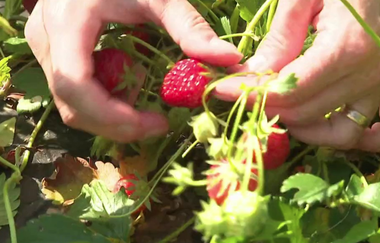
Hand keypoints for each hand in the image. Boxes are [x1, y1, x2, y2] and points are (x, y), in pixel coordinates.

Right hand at [24, 0, 242, 141]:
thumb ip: (190, 28)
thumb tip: (230, 59)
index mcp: (69, 22)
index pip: (75, 84)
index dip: (112, 115)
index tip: (155, 124)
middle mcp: (46, 39)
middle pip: (72, 104)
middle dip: (117, 123)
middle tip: (157, 124)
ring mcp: (44, 47)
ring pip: (71, 104)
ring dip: (111, 113)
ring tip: (143, 91)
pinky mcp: (51, 53)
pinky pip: (74, 92)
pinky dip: (104, 100)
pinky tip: (128, 82)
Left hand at [214, 0, 379, 151]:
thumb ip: (280, 39)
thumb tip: (252, 74)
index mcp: (345, 49)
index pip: (287, 91)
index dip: (250, 94)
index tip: (223, 90)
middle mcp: (369, 76)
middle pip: (306, 113)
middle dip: (268, 109)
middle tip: (248, 95)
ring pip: (342, 135)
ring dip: (309, 132)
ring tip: (286, 113)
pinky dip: (359, 139)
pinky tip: (332, 126)